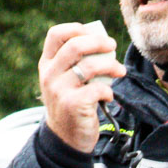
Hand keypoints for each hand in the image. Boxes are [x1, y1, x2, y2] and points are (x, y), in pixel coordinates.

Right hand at [38, 19, 125, 153]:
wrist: (65, 138)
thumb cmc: (72, 103)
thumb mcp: (66, 81)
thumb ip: (76, 63)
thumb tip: (104, 44)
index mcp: (47, 64)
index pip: (56, 34)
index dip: (76, 28)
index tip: (94, 34)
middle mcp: (49, 75)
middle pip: (75, 46)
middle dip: (99, 42)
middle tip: (112, 46)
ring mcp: (59, 90)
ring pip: (89, 66)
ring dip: (111, 66)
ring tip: (120, 71)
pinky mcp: (72, 105)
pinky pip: (97, 88)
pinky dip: (108, 91)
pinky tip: (108, 96)